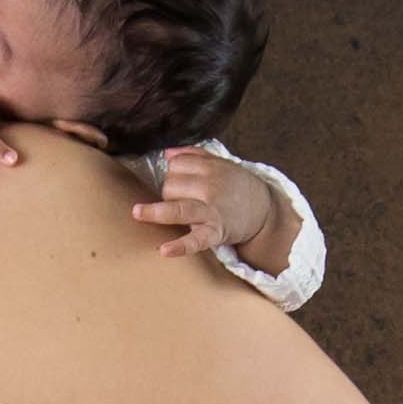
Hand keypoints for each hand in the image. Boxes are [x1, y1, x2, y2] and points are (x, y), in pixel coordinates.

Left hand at [132, 144, 276, 261]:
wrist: (264, 210)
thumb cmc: (237, 187)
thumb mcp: (222, 164)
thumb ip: (195, 155)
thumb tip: (168, 153)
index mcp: (210, 168)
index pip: (176, 165)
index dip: (173, 173)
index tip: (180, 181)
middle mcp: (210, 187)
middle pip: (171, 186)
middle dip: (169, 193)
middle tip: (184, 200)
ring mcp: (211, 211)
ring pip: (177, 206)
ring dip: (156, 211)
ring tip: (137, 213)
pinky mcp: (214, 233)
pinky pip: (195, 240)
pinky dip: (180, 246)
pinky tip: (165, 250)